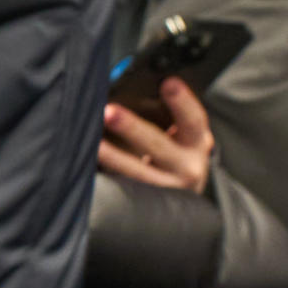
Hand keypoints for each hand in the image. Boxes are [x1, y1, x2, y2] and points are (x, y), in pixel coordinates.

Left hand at [96, 79, 211, 194]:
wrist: (186, 204)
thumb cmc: (179, 158)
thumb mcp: (184, 139)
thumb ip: (169, 119)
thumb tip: (135, 91)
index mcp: (197, 143)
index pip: (193, 119)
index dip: (182, 101)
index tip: (168, 82)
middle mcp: (188, 167)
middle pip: (158, 145)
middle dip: (132, 127)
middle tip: (109, 111)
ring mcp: (169, 189)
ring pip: (138, 172)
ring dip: (114, 156)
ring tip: (94, 144)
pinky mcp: (150, 205)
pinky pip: (126, 190)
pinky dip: (109, 179)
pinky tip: (90, 169)